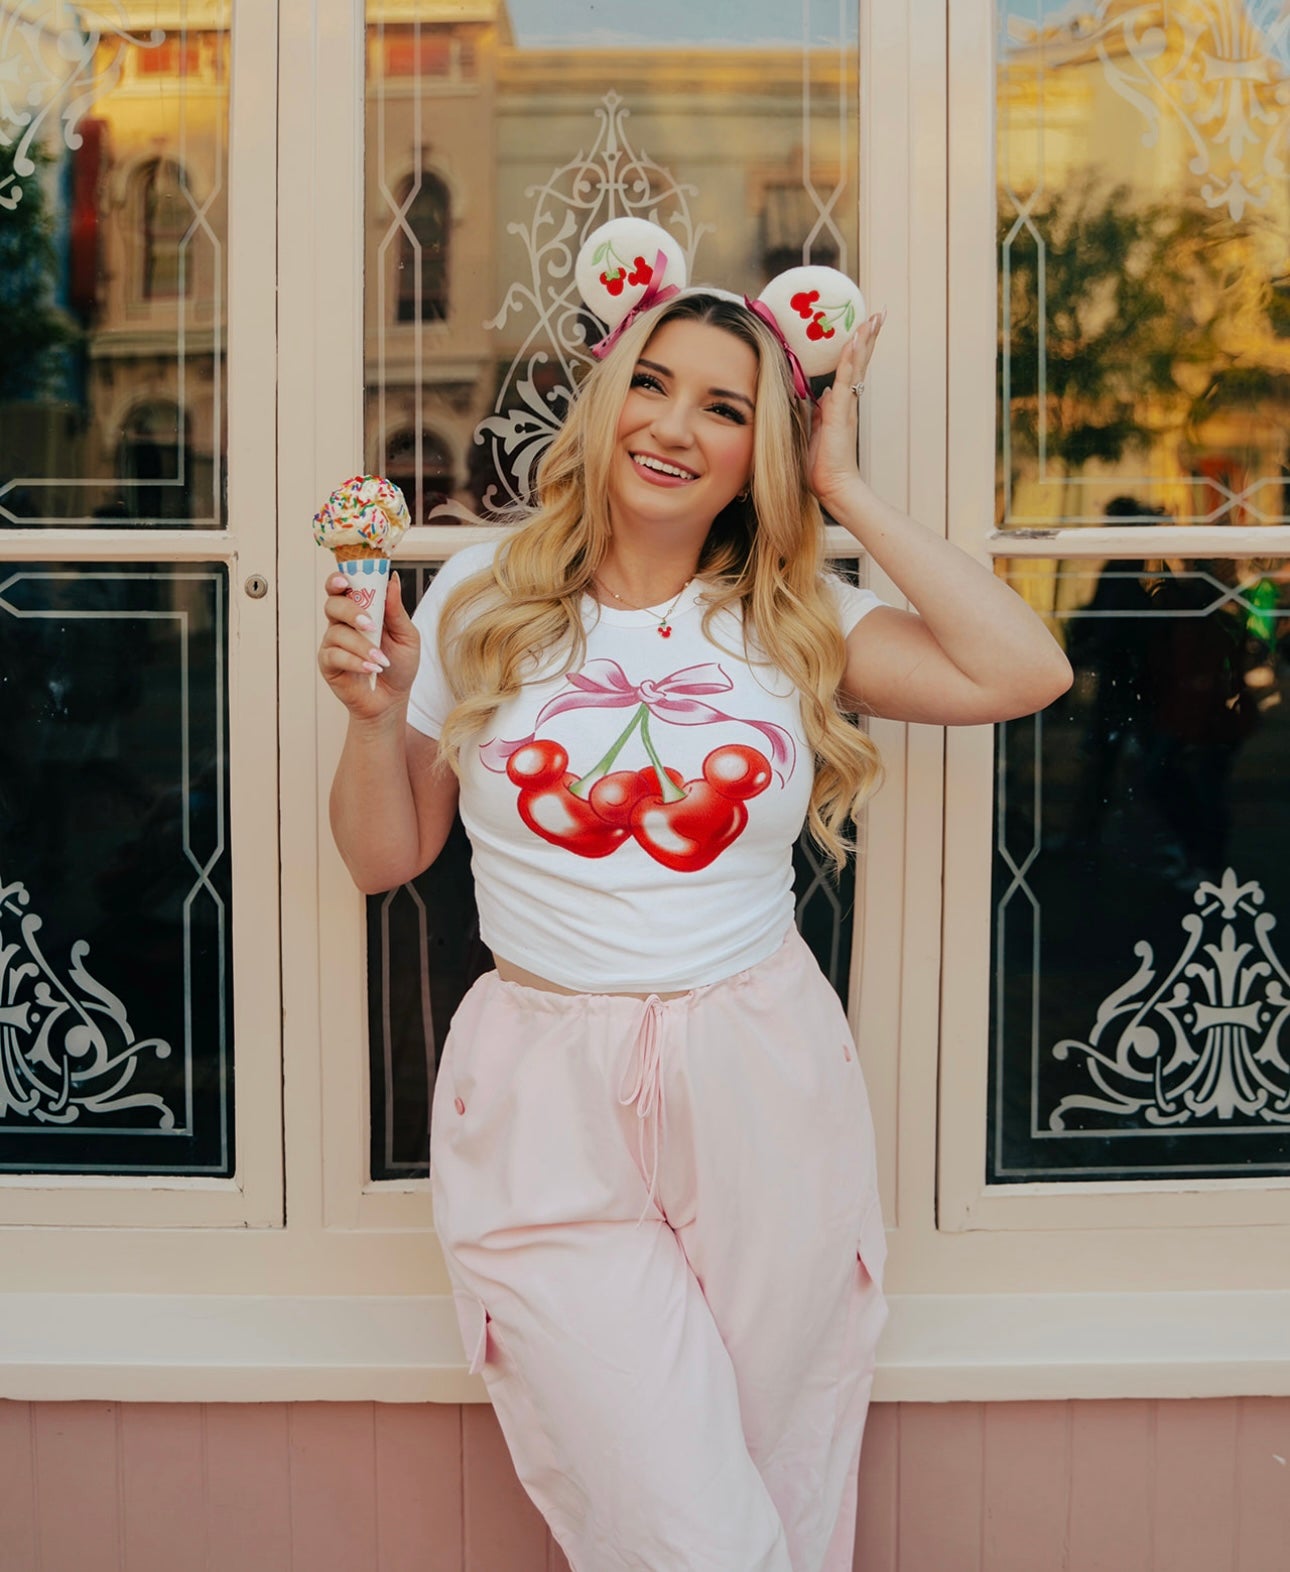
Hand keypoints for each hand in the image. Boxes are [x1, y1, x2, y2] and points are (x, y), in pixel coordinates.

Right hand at [317, 568, 420, 718]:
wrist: (392, 699)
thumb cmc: (399, 665)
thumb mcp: (406, 636)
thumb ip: (396, 610)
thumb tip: (392, 579)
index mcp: (360, 609)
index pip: (342, 586)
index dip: (339, 579)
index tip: (345, 580)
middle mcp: (343, 622)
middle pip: (334, 604)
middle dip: (351, 611)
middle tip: (370, 624)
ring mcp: (333, 642)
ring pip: (337, 632)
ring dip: (362, 645)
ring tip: (382, 659)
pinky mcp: (328, 663)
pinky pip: (335, 655)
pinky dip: (355, 661)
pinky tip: (371, 668)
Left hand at [807, 310, 884, 511]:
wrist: (833, 486)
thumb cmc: (821, 467)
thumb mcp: (812, 433)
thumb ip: (816, 414)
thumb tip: (818, 397)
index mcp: (840, 405)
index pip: (850, 370)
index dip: (856, 349)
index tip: (862, 328)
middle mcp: (847, 402)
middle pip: (860, 362)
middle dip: (868, 337)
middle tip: (878, 314)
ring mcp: (846, 405)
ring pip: (857, 365)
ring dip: (865, 340)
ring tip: (874, 318)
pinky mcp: (840, 411)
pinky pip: (846, 378)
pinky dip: (851, 358)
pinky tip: (856, 339)